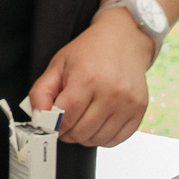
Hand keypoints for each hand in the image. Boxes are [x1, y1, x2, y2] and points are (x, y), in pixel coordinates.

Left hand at [27, 8, 155, 147]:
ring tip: (82, 120)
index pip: (65, 118)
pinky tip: (98, 123)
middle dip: (68, 132)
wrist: (123, 39)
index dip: (54, 126)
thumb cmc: (90, 51)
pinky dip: (103, 137)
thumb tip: (38, 118)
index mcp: (87, 78)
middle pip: (81, 132)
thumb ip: (41, 92)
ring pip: (98, 139)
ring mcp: (127, 102)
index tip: (51, 123)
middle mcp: (111, 92)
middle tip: (66, 122)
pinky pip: (116, 139)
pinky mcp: (139, 110)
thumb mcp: (58, 65)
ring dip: (85, 136)